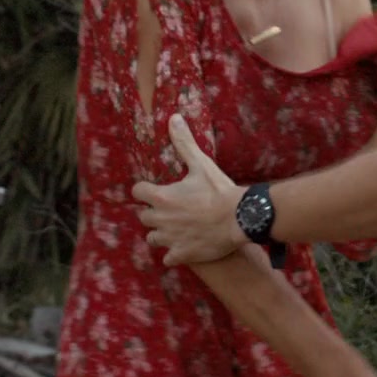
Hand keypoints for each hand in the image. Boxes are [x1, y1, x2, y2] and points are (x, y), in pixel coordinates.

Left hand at [133, 114, 249, 265]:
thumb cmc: (219, 190)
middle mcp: (160, 219)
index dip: (146, 190)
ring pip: (152, 238)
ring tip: (177, 229)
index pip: (137, 192)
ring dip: (161, 234)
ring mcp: (170, 239)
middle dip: (154, 212)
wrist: (239, 218)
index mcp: (161, 197)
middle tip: (172, 209)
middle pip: (144, 217)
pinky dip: (174, 254)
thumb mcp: (201, 164)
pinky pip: (168, 259)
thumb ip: (183, 143)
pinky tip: (185, 247)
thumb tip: (173, 118)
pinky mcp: (181, 254)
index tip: (157, 189)